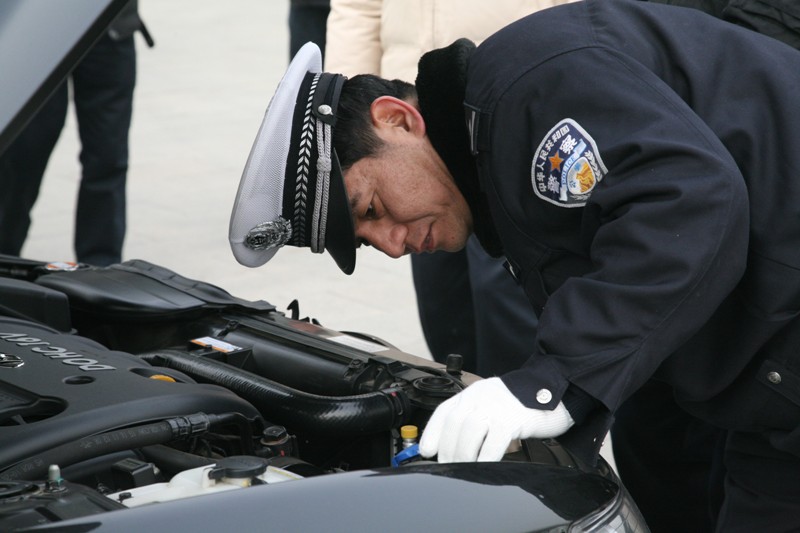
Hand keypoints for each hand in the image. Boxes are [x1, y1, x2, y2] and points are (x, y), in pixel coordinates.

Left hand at [418, 377, 573, 462]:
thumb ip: (475, 421)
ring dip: (463, 455)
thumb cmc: (523, 405)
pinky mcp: (513, 418)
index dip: (432, 433)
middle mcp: (481, 397)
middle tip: (447, 468)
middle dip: (447, 449)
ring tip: (463, 470)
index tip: (427, 452)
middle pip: (454, 423)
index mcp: (473, 394)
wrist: (556, 391)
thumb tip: (455, 448)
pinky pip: (494, 440)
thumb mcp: (493, 407)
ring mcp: (496, 406)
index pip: (444, 411)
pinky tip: (483, 468)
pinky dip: (485, 457)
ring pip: (469, 431)